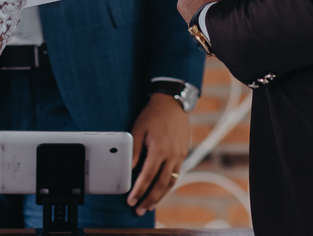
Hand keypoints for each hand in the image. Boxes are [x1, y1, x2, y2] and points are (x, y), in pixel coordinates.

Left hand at [126, 94, 189, 215]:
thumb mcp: (138, 129)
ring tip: (150, 205)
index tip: (131, 200)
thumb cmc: (153, 115)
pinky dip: (168, 186)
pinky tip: (161, 191)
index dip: (139, 190)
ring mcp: (180, 155)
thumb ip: (134, 150)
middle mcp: (172, 155)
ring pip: (171, 182)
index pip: (148, 176)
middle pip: (161, 184)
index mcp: (159, 149)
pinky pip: (176, 174)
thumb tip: (129, 168)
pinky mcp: (183, 154)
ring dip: (160, 196)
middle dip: (150, 199)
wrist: (172, 103)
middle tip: (140, 210)